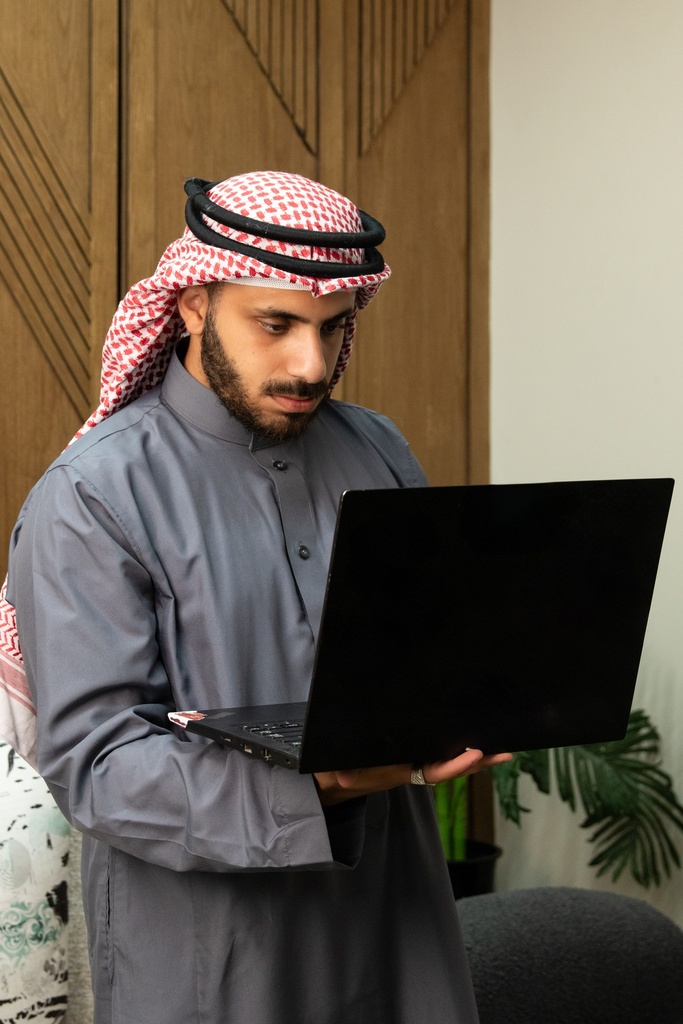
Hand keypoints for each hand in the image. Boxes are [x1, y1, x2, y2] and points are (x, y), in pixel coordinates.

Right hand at [314, 748, 512, 806]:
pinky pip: (443, 755)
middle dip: (479, 763)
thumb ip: (338, 775)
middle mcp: (414, 771)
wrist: (336, 783)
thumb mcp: (335, 773)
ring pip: (452, 762)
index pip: (434, 772)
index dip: (456, 765)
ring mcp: (415, 765)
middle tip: (505, 753)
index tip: (475, 753)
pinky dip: (461, 751)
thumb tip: (341, 779)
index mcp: (401, 773)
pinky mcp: (414, 758)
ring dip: (477, 758)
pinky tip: (476, 743)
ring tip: (503, 749)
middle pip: (453, 769)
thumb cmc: (338, 774)